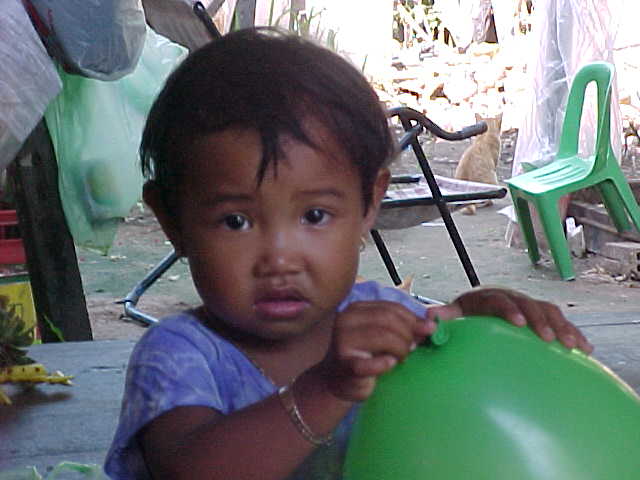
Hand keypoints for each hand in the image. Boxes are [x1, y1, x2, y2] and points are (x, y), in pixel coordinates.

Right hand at [317, 301, 435, 402]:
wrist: (338, 383)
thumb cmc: (365, 357)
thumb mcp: (385, 336)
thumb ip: (407, 327)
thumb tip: (436, 323)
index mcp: (356, 309)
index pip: (392, 308)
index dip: (413, 320)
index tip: (426, 332)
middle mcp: (346, 320)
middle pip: (389, 320)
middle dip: (407, 336)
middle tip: (411, 350)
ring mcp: (343, 341)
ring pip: (383, 336)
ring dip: (400, 349)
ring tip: (400, 359)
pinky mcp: (345, 364)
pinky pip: (372, 362)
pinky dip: (385, 364)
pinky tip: (389, 365)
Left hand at [425, 287, 592, 353]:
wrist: (479, 308)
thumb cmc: (466, 315)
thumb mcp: (454, 315)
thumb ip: (443, 317)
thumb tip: (428, 317)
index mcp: (489, 297)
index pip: (499, 300)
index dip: (509, 310)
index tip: (518, 324)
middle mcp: (513, 298)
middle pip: (529, 305)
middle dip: (539, 320)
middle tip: (546, 338)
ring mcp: (530, 306)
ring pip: (549, 312)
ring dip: (562, 327)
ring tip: (572, 346)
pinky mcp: (542, 317)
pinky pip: (561, 323)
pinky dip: (574, 334)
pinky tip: (587, 350)